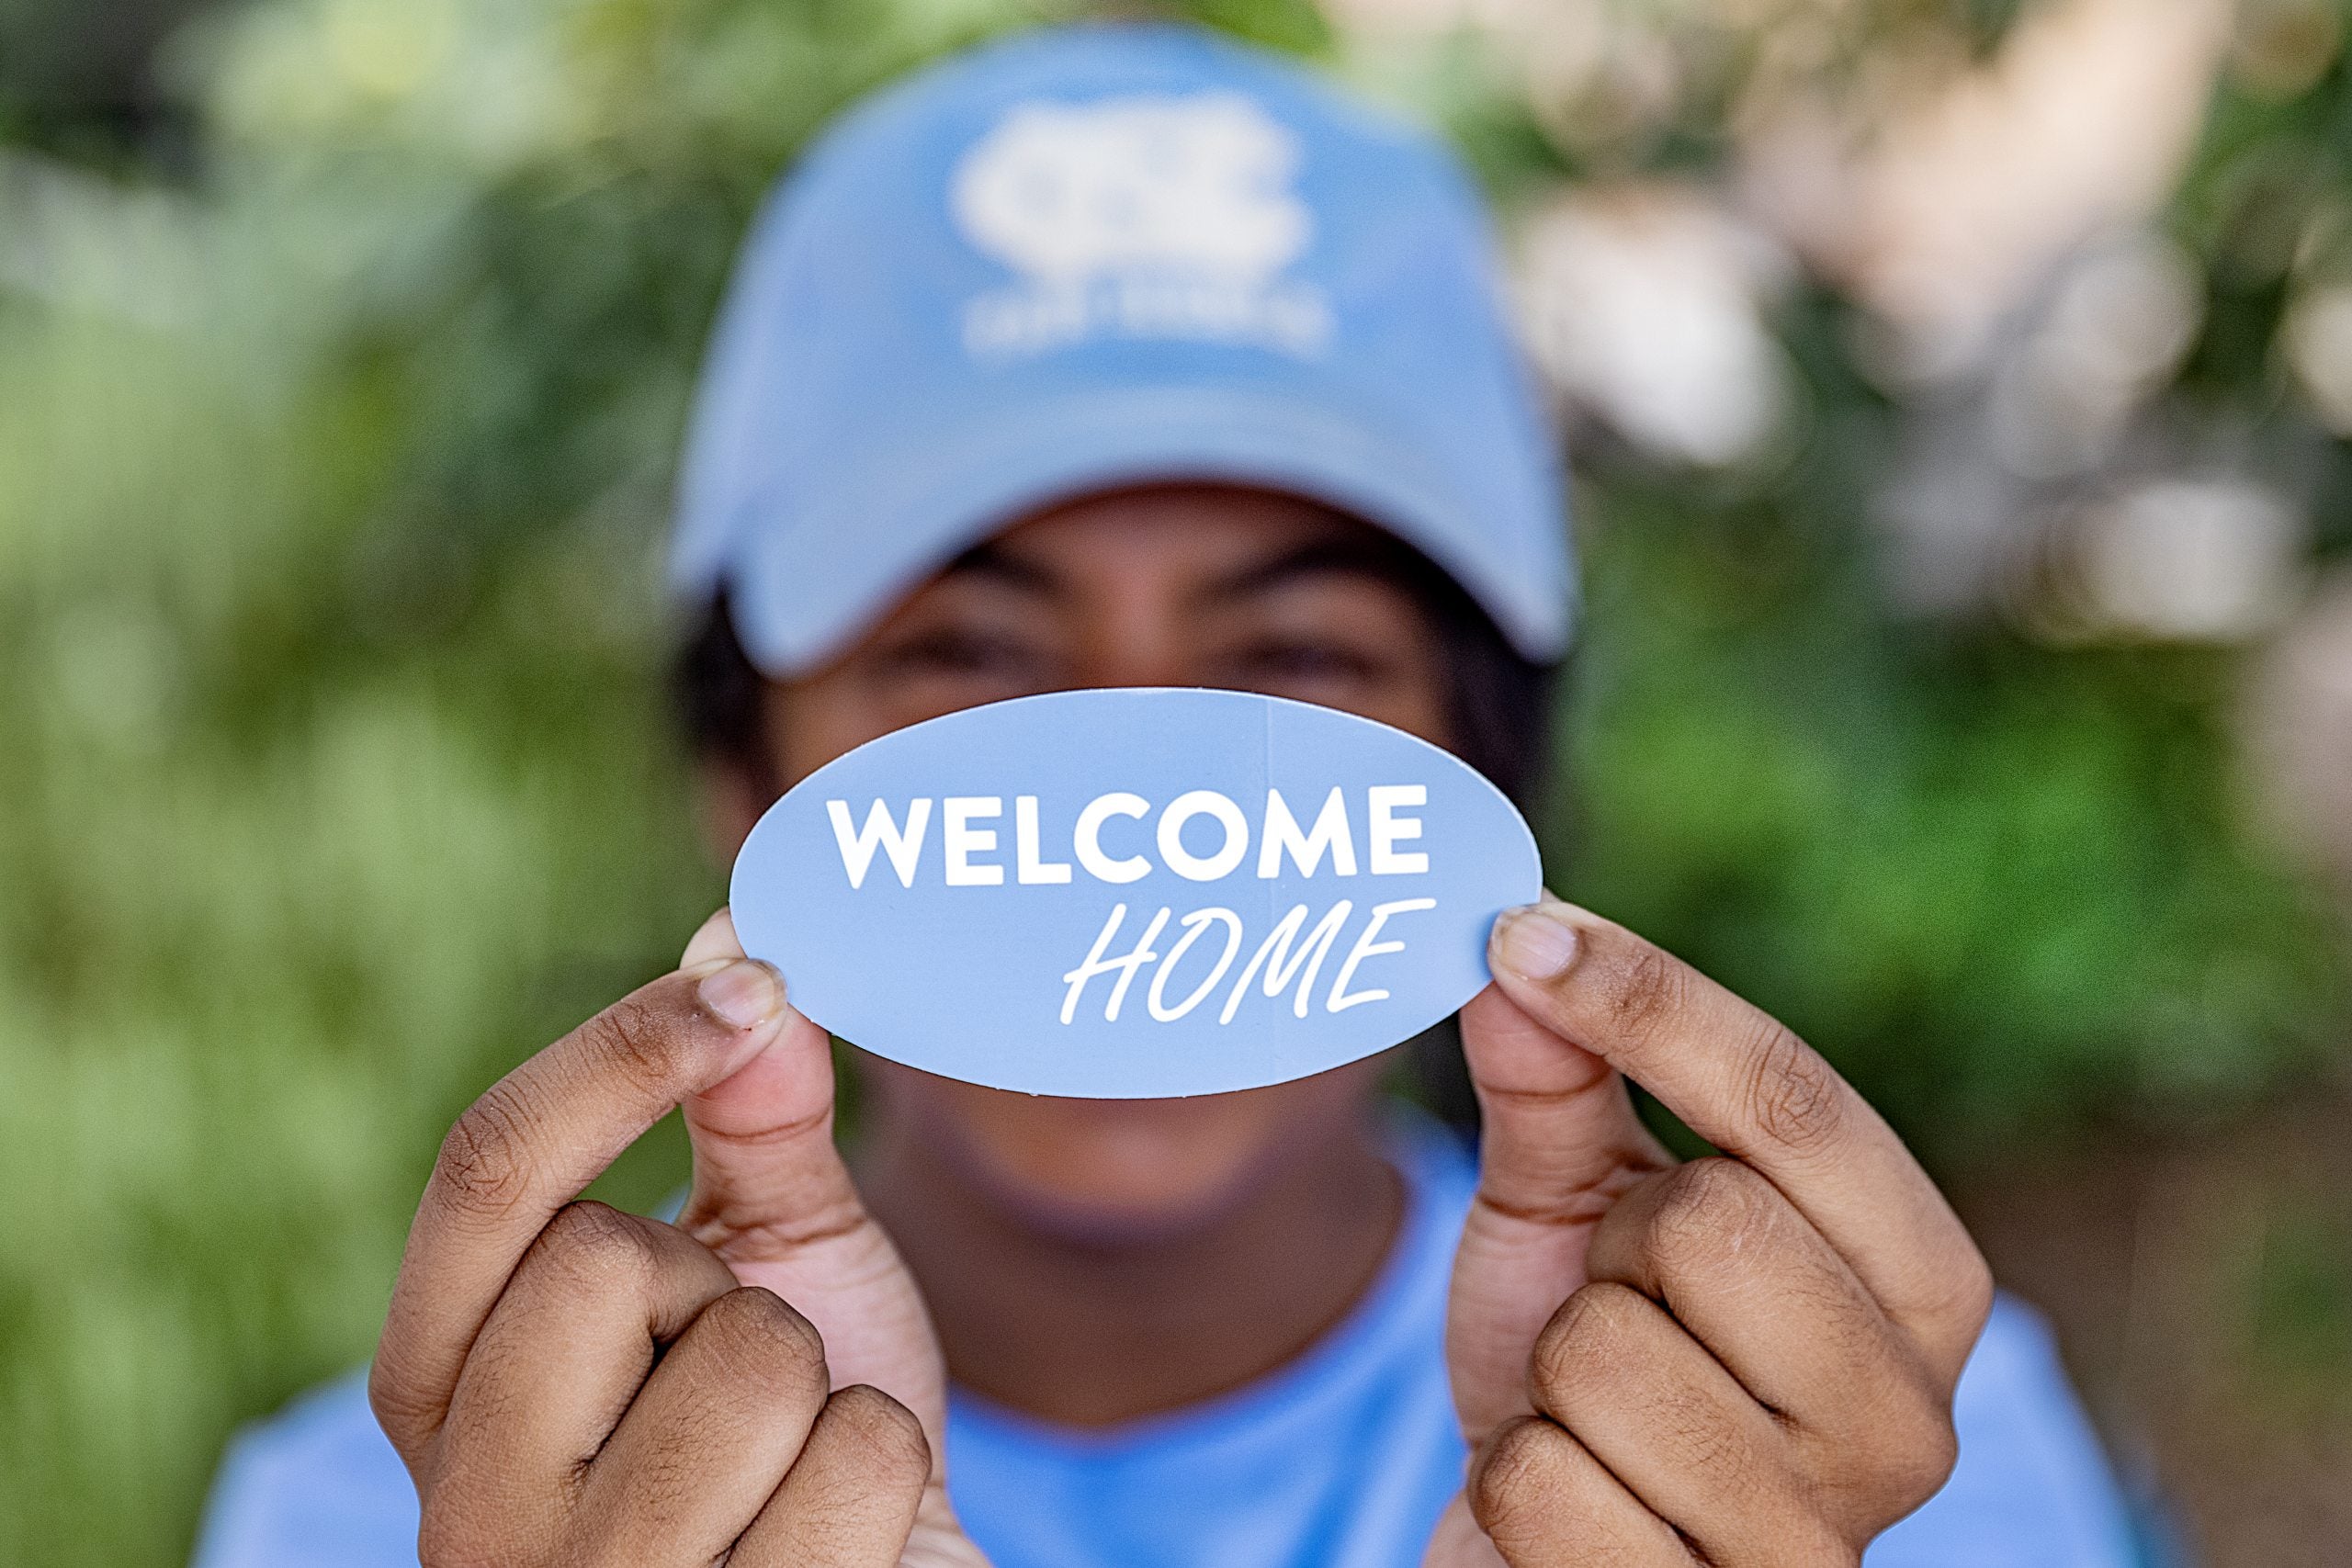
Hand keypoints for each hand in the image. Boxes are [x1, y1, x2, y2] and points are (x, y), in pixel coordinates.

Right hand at [368, 910, 987, 1567]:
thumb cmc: (803, 1429)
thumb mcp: (769, 1258)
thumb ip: (749, 1114)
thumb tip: (732, 943)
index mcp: (443, 1385)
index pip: (482, 1172)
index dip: (616, 1053)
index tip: (749, 984)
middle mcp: (469, 1508)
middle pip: (599, 1255)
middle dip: (723, 1284)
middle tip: (742, 1367)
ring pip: (749, 1361)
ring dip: (819, 1386)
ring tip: (789, 1464)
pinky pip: (854, 1464)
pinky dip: (886, 1473)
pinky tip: (842, 1535)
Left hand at [1428, 897, 1993, 1566]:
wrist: (1542, 1554)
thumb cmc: (1583, 1369)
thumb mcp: (1576, 1210)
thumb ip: (1558, 1079)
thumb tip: (1516, 941)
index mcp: (1921, 1288)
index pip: (1801, 1103)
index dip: (1654, 1002)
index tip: (1523, 931)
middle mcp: (1910, 1422)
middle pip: (1713, 1219)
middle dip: (1611, 1248)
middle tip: (1613, 1303)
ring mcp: (1817, 1544)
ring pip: (1606, 1356)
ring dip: (1549, 1376)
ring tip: (1591, 1419)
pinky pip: (1543, 1486)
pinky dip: (1513, 1485)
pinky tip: (1565, 1514)